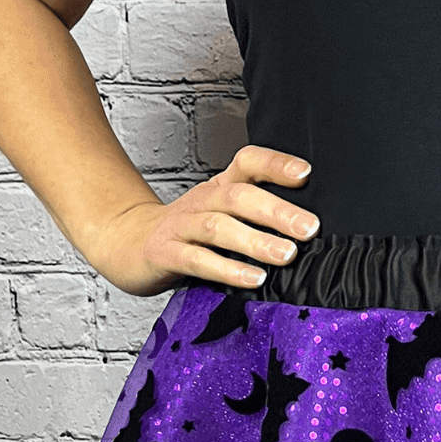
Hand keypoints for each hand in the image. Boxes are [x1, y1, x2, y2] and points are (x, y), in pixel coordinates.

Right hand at [86, 146, 320, 296]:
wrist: (127, 243)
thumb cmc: (189, 232)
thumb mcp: (223, 214)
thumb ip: (260, 214)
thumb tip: (313, 226)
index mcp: (220, 187)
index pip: (247, 162)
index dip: (275, 163)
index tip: (306, 174)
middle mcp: (202, 201)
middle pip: (238, 197)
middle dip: (276, 212)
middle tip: (309, 228)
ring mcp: (181, 226)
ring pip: (218, 228)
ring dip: (255, 241)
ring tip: (286, 255)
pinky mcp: (165, 254)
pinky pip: (197, 260)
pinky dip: (226, 269)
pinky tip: (252, 279)